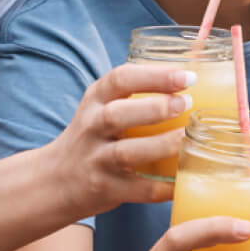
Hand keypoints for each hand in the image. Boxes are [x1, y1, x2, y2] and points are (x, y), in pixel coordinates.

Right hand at [41, 61, 195, 216]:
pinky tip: (186, 180)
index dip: (155, 76)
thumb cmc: (93, 136)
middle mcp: (92, 128)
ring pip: (126, 152)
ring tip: (187, 137)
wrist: (55, 180)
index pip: (120, 79)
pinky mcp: (106, 189)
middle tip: (186, 103)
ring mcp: (97, 160)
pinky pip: (139, 190)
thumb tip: (194, 60)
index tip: (188, 76)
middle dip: (155, 108)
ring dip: (161, 144)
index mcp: (95, 100)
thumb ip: (139, 88)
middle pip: (118, 114)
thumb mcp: (103, 105)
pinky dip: (165, 187)